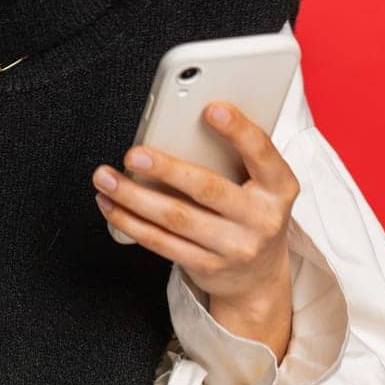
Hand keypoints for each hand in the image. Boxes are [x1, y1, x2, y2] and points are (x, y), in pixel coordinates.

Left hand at [92, 102, 297, 356]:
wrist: (258, 276)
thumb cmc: (248, 211)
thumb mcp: (257, 184)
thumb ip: (231, 156)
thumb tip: (179, 124)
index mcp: (279, 188)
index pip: (262, 154)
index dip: (239, 131)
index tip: (212, 108)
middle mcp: (262, 219)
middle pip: (208, 189)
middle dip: (166, 169)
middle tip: (133, 153)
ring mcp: (235, 247)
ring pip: (175, 218)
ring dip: (132, 196)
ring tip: (105, 177)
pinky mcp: (207, 266)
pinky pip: (160, 241)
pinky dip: (129, 221)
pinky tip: (109, 203)